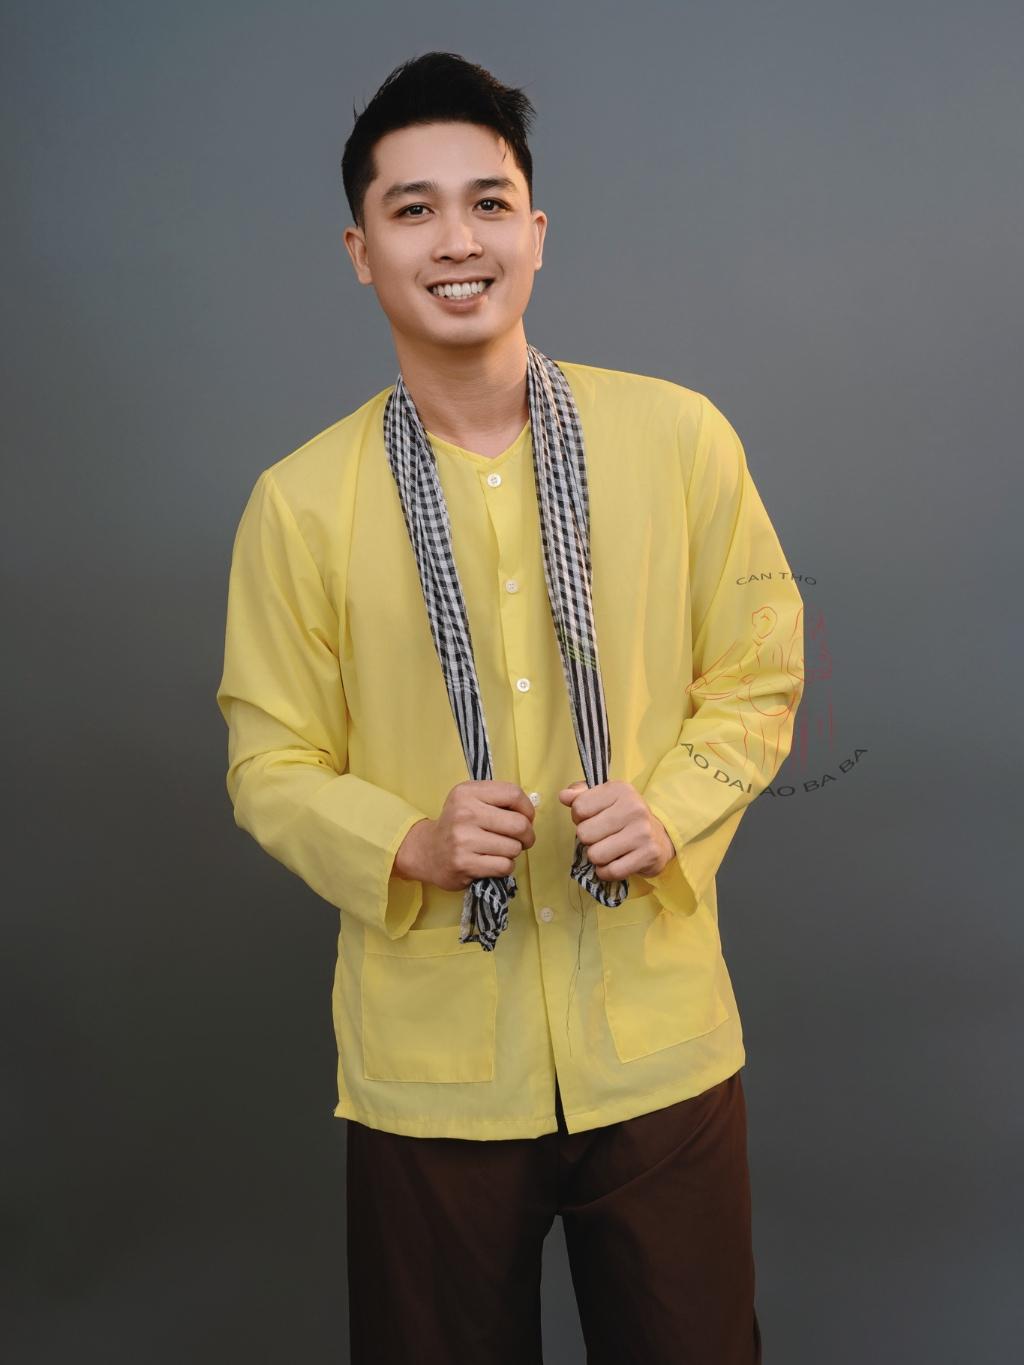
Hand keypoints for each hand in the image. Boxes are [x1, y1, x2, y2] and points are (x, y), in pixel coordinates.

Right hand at [394, 780, 535, 890]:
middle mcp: (464, 813)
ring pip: (513, 848)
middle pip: (519, 824)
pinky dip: (505, 867)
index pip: (513, 794)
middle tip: (521, 840)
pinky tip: (492, 862)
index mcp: (467, 792)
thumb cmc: (457, 824)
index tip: (526, 818)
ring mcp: (463, 840)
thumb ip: (498, 799)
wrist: (427, 851)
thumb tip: (529, 813)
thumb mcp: (470, 800)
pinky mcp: (464, 864)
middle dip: (527, 835)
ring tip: (500, 850)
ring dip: (513, 852)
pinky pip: (504, 866)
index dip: (527, 809)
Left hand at [557, 779, 675, 881]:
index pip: (579, 808)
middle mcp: (634, 808)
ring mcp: (643, 832)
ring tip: (608, 849)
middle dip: (588, 839)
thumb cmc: (624, 816)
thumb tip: (564, 796)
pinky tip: (612, 863)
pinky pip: (610, 871)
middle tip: (601, 836)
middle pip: (584, 833)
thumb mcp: (604, 798)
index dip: (579, 817)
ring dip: (597, 857)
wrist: (659, 836)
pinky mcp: (648, 855)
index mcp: (620, 790)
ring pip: (595, 854)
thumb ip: (580, 794)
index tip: (592, 818)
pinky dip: (606, 872)